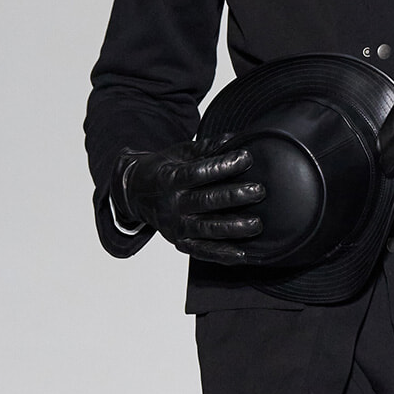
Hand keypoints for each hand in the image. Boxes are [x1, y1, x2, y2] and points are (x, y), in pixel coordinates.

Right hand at [114, 142, 264, 263]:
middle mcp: (171, 204)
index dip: (222, 166)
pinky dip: (221, 255)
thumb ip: (205, 147)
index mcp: (170, 179)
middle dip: (234, 197)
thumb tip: (234, 139)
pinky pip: (201, 251)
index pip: (198, 173)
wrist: (135, 193)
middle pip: (205, 202)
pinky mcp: (179, 242)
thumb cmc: (162, 170)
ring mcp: (174, 226)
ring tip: (255, 224)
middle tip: (258, 191)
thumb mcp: (178, 153)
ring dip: (232, 228)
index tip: (245, 158)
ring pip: (206, 229)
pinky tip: (241, 254)